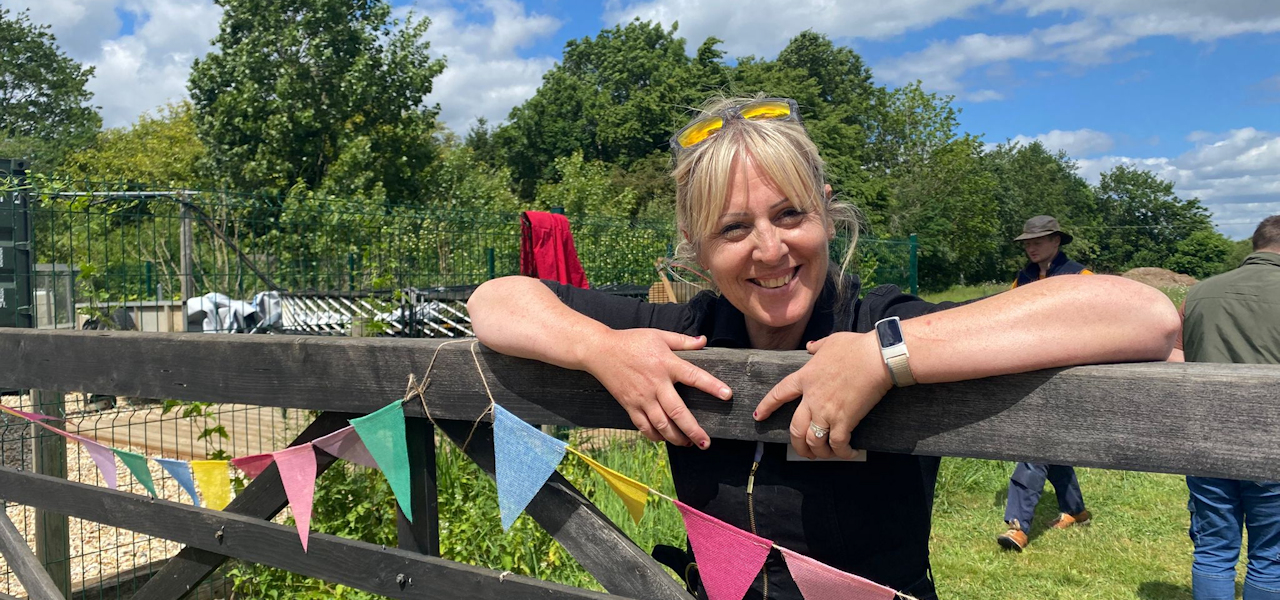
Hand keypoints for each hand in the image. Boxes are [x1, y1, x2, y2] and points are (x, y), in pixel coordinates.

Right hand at [581, 329, 732, 447]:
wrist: (600, 351)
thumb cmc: (631, 341)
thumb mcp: (659, 335)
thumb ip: (683, 341)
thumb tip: (704, 341)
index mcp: (666, 364)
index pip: (694, 376)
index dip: (712, 386)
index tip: (727, 395)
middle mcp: (655, 384)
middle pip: (678, 412)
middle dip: (693, 430)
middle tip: (706, 442)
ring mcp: (641, 398)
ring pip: (661, 424)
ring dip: (676, 437)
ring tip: (688, 444)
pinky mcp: (629, 406)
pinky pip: (644, 426)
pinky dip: (655, 436)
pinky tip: (664, 439)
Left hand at [753, 332, 892, 458]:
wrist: (876, 357)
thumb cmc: (856, 347)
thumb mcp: (831, 341)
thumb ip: (817, 347)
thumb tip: (810, 347)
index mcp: (805, 378)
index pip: (779, 394)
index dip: (767, 406)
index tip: (758, 416)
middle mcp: (812, 398)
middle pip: (795, 429)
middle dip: (797, 445)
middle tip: (804, 451)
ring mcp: (826, 411)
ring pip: (813, 441)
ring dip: (818, 452)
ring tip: (825, 455)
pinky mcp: (845, 421)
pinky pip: (837, 444)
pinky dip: (842, 452)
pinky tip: (848, 452)